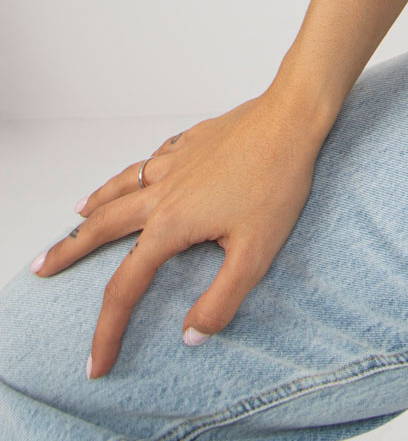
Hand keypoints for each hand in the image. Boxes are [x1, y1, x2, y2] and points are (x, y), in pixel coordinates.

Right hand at [29, 87, 327, 378]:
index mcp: (171, 224)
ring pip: (120, 186)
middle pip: (102, 227)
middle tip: (42, 267)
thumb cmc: (278, 181)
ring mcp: (175, 162)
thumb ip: (221, 299)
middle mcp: (162, 192)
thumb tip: (190, 335)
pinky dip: (132, 173)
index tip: (96, 363)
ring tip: (76, 214)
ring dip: (94, 204)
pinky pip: (149, 160)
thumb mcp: (256, 253)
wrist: (292, 117)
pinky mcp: (192, 141)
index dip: (107, 331)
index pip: (125, 287)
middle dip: (69, 251)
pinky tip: (138, 174)